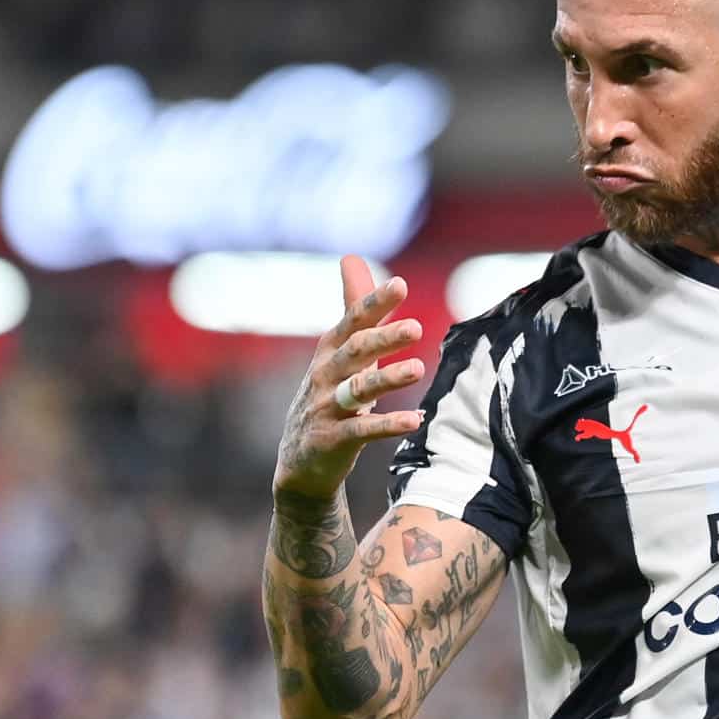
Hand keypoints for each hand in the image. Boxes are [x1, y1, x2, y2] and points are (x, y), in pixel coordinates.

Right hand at [273, 255, 426, 501]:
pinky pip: (362, 431)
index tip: (400, 285)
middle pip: (355, 351)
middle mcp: (324, 375)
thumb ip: (352, 307)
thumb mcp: (339, 350)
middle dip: (383, 338)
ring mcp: (326, 408)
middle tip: (416, 328)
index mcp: (329, 350)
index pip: (353, 321)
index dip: (374, 303)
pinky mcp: (332, 441)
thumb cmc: (328, 396)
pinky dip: (389, 426)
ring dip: (388, 379)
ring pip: (358, 390)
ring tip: (418, 370)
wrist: (301, 462)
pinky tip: (416, 420)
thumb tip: (351, 257)